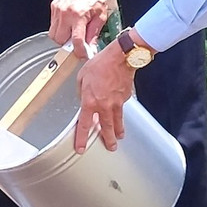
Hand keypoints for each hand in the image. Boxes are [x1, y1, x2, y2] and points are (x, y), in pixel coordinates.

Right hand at [50, 0, 113, 55]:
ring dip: (62, 37)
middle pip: (59, 40)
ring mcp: (57, 10)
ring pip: (53, 33)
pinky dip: (60, 27)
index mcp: (79, 16)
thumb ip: (93, 34)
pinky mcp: (54, 6)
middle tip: (77, 41)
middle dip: (67, 45)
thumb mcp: (100, 16)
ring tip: (73, 31)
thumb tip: (90, 49)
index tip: (83, 55)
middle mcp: (65, 13)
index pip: (76, 41)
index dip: (79, 52)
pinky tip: (69, 22)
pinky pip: (52, 24)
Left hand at [73, 38, 134, 152]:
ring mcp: (116, 103)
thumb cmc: (101, 64)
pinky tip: (119, 108)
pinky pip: (121, 108)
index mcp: (90, 101)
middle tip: (111, 147)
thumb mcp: (82, 76)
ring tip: (119, 137)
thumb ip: (81, 91)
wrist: (120, 58)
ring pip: (117, 122)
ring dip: (118, 130)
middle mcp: (104, 106)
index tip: (81, 148)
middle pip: (106, 129)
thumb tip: (83, 97)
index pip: (85, 125)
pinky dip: (120, 111)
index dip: (82, 139)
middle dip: (108, 140)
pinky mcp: (125, 98)